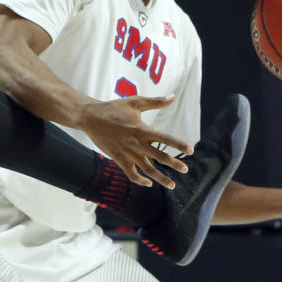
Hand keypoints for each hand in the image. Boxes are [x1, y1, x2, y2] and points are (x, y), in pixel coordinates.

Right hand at [78, 95, 193, 188]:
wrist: (91, 117)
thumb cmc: (114, 108)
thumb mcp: (135, 102)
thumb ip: (155, 102)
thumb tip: (173, 96)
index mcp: (142, 129)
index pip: (165, 138)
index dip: (179, 144)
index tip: (191, 150)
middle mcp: (137, 143)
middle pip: (160, 157)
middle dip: (174, 164)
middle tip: (185, 169)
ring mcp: (128, 153)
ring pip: (148, 170)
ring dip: (161, 178)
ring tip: (172, 185)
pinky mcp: (119, 159)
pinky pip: (132, 174)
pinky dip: (140, 181)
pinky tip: (148, 183)